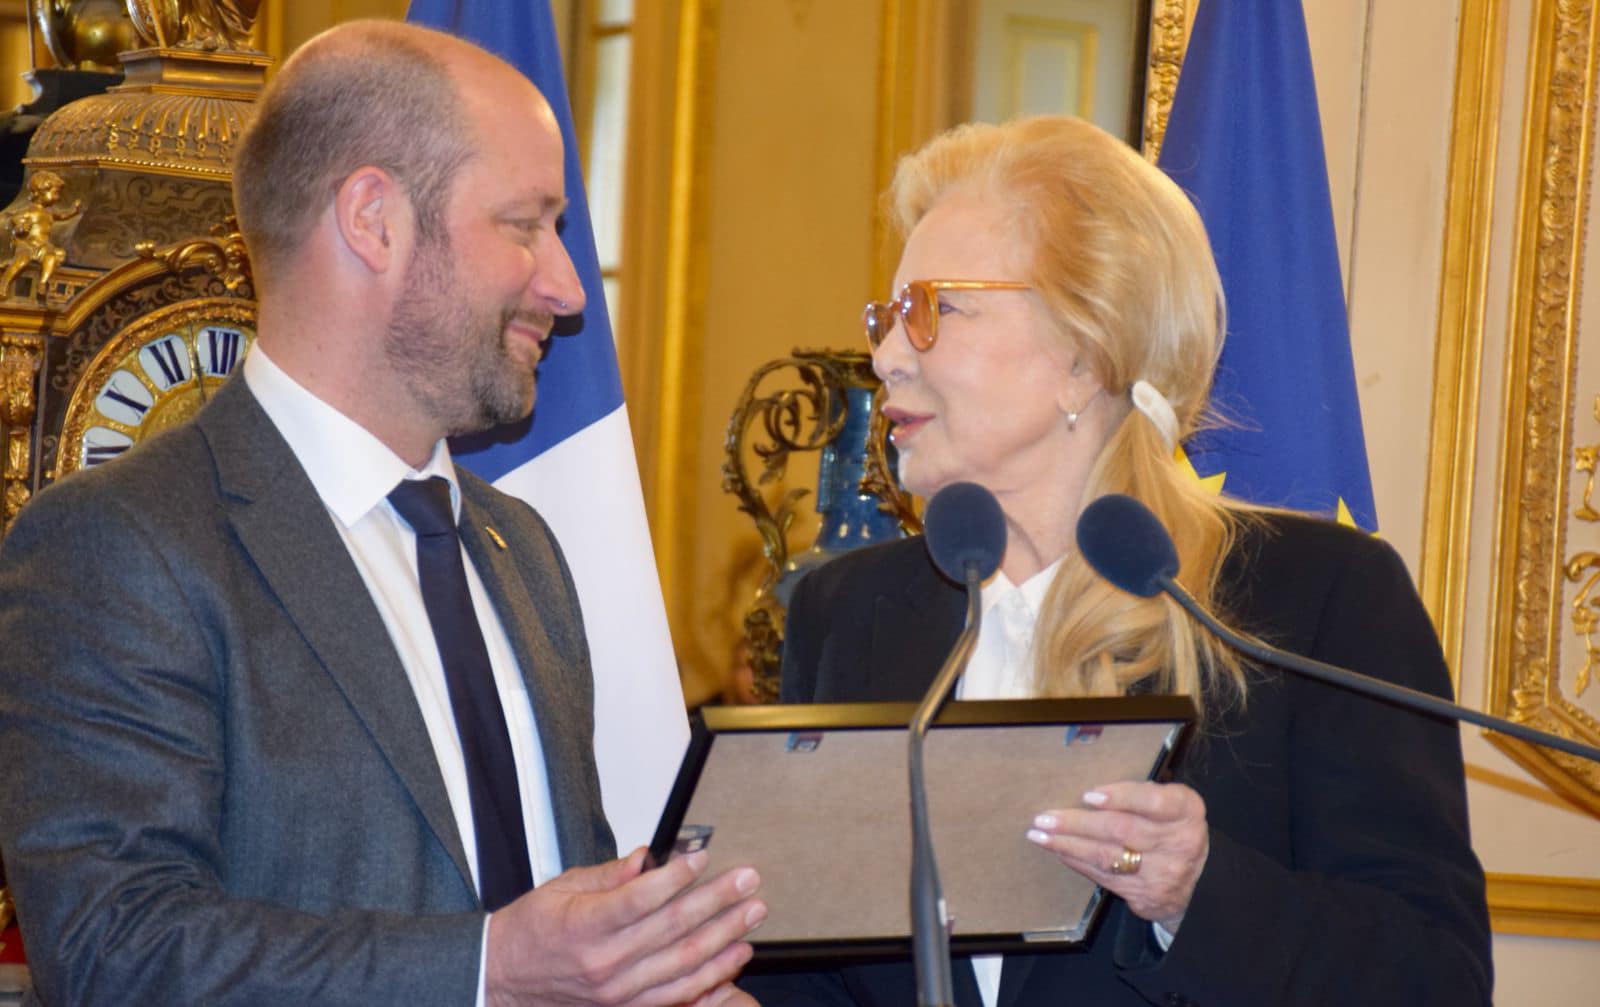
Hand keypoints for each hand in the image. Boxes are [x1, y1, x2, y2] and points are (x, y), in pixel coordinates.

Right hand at [485, 847, 765, 1006]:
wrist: (504, 979)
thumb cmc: (532, 930)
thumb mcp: (562, 888)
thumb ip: (608, 874)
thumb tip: (648, 856)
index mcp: (585, 925)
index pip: (640, 898)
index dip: (676, 877)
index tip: (702, 857)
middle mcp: (605, 962)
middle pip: (672, 928)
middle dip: (717, 901)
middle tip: (747, 879)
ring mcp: (618, 991)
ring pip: (684, 963)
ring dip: (725, 937)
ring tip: (752, 913)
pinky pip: (679, 995)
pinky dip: (712, 977)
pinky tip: (735, 956)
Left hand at [1026, 781, 1207, 932]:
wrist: (1199, 882)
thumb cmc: (1173, 829)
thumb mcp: (1173, 806)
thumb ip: (1144, 796)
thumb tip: (1093, 794)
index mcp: (1186, 812)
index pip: (1154, 802)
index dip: (1120, 797)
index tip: (1088, 796)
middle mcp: (1178, 843)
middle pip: (1121, 830)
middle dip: (1077, 824)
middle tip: (1045, 818)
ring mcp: (1162, 873)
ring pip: (1107, 857)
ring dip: (1068, 844)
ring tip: (1039, 835)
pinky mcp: (1145, 895)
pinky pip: (1103, 876)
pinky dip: (1077, 861)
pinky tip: (1059, 850)